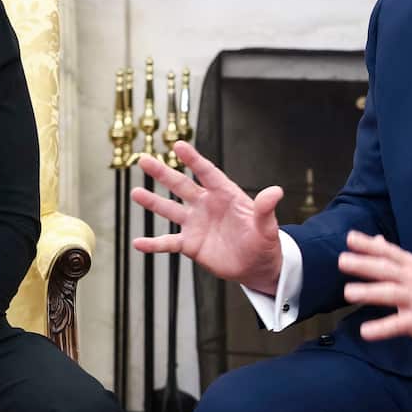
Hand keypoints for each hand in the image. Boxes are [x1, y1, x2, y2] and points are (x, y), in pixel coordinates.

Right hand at [131, 141, 283, 295]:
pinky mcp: (190, 244)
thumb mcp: (267, 226)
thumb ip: (266, 209)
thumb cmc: (263, 242)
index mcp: (224, 194)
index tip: (179, 145)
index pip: (206, 173)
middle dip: (163, 173)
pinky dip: (153, 244)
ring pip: (169, 209)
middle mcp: (206, 205)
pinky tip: (138, 243)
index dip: (193, 159)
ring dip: (152, 202)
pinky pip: (168, 242)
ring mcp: (195, 224)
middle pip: (181, 185)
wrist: (256, 266)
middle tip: (145, 160)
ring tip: (135, 193)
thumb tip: (276, 191)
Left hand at [337, 231, 411, 350]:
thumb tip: (375, 239)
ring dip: (369, 292)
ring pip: (391, 294)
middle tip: (342, 261)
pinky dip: (381, 328)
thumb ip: (394, 257)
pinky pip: (398, 324)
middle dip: (364, 264)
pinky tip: (365, 331)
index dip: (369, 245)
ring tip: (348, 292)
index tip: (350, 238)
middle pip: (387, 270)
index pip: (389, 252)